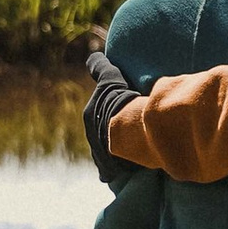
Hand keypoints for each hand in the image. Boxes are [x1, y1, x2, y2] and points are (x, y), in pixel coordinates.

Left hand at [82, 46, 146, 188]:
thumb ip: (101, 67)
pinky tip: (136, 166)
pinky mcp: (110, 171)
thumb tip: (93, 57)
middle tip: (130, 135)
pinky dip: (126, 168)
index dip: (110, 118)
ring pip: (110, 156)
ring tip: (137, 151)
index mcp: (90, 118)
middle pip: (103, 139)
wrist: (129, 129)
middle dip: (114, 138)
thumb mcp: (110, 78)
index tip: (119, 120)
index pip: (97, 119)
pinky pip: (117, 170)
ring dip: (121, 154)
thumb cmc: (119, 102)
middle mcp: (91, 139)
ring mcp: (100, 157)